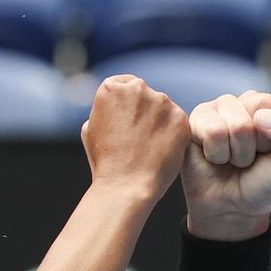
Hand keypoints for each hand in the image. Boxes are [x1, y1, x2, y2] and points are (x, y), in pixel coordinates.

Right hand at [81, 75, 189, 204]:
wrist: (126, 185)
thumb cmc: (105, 162)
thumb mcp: (90, 128)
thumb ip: (105, 109)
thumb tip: (115, 105)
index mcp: (112, 87)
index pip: (125, 85)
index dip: (127, 106)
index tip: (127, 124)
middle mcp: (138, 88)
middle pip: (146, 95)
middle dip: (144, 113)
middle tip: (139, 140)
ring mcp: (161, 101)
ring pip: (164, 109)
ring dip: (160, 123)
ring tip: (149, 149)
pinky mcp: (180, 118)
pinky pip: (178, 123)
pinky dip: (173, 136)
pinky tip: (162, 152)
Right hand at [182, 89, 270, 239]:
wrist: (231, 208)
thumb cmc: (261, 184)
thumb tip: (261, 116)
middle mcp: (253, 101)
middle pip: (262, 104)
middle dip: (259, 142)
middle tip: (253, 156)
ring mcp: (225, 106)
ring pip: (239, 123)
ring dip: (238, 153)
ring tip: (233, 159)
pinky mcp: (199, 116)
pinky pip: (214, 131)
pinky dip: (217, 154)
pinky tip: (215, 157)